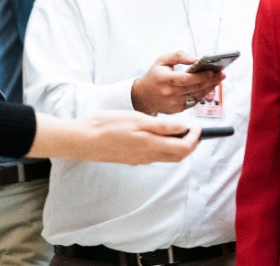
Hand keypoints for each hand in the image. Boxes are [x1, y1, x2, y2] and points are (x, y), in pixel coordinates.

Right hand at [30, 110, 200, 163]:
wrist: (82, 139)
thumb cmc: (107, 125)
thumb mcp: (138, 119)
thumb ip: (162, 126)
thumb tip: (183, 129)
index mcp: (151, 146)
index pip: (184, 148)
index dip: (195, 138)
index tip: (198, 127)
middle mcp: (147, 157)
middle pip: (178, 156)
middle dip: (190, 144)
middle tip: (194, 130)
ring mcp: (139, 159)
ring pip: (166, 156)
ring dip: (178, 146)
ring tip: (179, 130)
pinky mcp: (131, 159)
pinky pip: (154, 156)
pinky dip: (164, 147)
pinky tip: (159, 135)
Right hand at [131, 51, 224, 114]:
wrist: (142, 96)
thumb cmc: (154, 76)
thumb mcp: (162, 60)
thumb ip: (178, 55)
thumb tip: (195, 59)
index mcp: (164, 79)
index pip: (187, 79)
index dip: (202, 76)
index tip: (213, 71)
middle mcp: (169, 93)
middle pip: (195, 87)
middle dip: (211, 81)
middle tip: (221, 74)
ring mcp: (173, 103)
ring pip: (197, 95)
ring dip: (210, 88)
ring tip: (218, 80)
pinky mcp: (177, 109)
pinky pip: (194, 102)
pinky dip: (203, 94)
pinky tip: (209, 87)